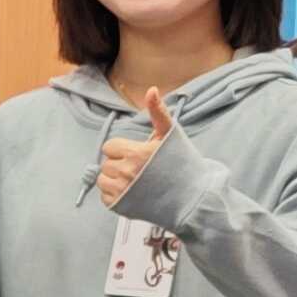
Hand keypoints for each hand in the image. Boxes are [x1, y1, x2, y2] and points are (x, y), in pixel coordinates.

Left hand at [96, 89, 173, 210]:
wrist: (193, 198)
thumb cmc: (183, 164)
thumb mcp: (170, 135)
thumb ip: (157, 112)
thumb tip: (151, 90)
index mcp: (137, 153)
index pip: (110, 147)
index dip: (124, 149)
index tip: (139, 155)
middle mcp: (127, 172)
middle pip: (106, 163)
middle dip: (121, 164)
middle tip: (141, 169)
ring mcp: (123, 191)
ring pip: (103, 179)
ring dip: (115, 179)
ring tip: (137, 182)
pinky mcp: (121, 206)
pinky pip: (105, 197)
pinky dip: (115, 195)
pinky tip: (133, 193)